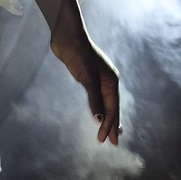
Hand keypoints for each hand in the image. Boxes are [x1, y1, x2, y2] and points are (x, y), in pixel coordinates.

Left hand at [50, 28, 120, 145]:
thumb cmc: (78, 54)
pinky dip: (97, 107)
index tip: (107, 141)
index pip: (112, 108)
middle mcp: (107, 81)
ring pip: (104, 103)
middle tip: (114, 143)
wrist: (66, 37)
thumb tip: (99, 119)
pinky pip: (95, 97)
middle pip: (112, 107)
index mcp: (111, 82)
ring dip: (106, 117)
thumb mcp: (88, 77)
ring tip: (108, 131)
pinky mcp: (87, 77)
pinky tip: (96, 113)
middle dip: (113, 125)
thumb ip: (94, 98)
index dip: (110, 125)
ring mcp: (98, 79)